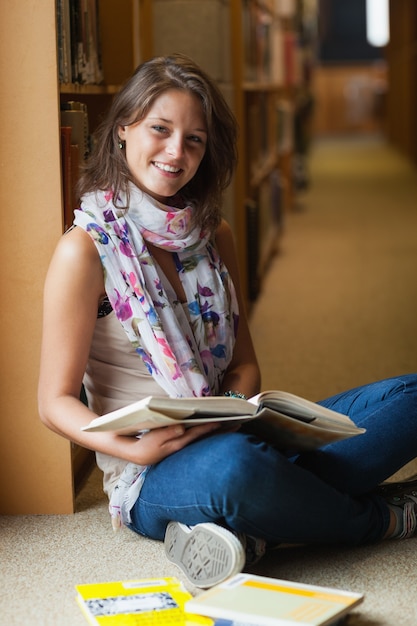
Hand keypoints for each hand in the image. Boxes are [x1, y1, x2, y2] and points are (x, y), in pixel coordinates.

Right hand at [122, 421, 237, 465]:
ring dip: (218, 432)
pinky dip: (208, 433)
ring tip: (232, 425)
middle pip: (206, 436)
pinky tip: (215, 429)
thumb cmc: (145, 445)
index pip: (198, 433)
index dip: (211, 427)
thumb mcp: (154, 439)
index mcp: (179, 443)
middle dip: (222, 430)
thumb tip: (182, 428)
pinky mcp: (180, 445)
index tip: (224, 421)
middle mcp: (184, 445)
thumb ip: (168, 433)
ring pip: (204, 438)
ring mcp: (183, 445)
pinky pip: (198, 438)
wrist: (136, 454)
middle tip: (239, 424)